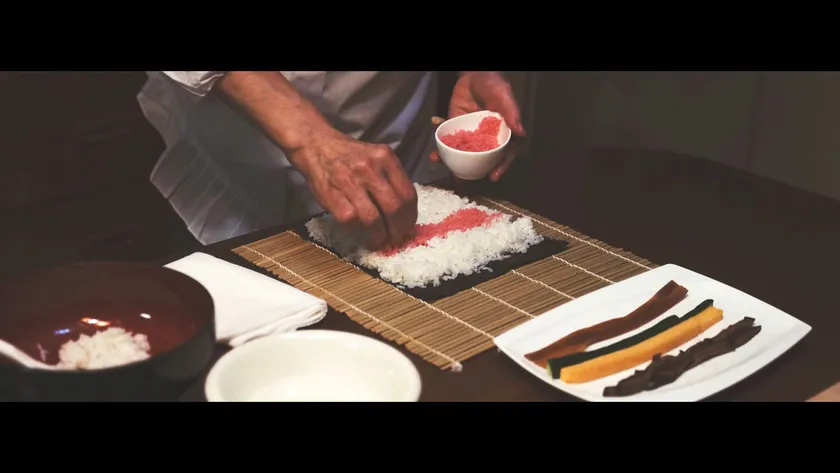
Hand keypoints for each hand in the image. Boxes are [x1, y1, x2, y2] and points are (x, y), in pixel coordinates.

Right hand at [290, 130, 417, 249]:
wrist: (315, 145)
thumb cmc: (349, 155)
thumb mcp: (375, 157)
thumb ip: (390, 179)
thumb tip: (404, 212)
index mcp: (386, 158)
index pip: (408, 194)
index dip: (410, 217)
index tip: (407, 228)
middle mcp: (370, 168)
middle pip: (394, 209)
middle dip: (398, 230)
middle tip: (395, 239)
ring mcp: (350, 181)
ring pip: (373, 219)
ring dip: (378, 236)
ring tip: (377, 240)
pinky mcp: (332, 194)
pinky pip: (351, 220)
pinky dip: (356, 230)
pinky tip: (358, 231)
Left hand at [430, 72, 526, 181]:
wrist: (471, 76)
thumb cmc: (492, 84)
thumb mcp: (502, 94)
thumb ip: (511, 112)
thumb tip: (521, 133)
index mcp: (503, 133)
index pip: (505, 154)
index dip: (501, 167)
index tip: (493, 176)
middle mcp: (487, 139)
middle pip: (484, 160)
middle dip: (476, 173)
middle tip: (466, 181)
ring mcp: (471, 137)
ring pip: (466, 157)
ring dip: (457, 167)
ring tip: (450, 174)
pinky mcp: (456, 133)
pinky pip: (450, 145)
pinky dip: (442, 153)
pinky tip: (435, 157)